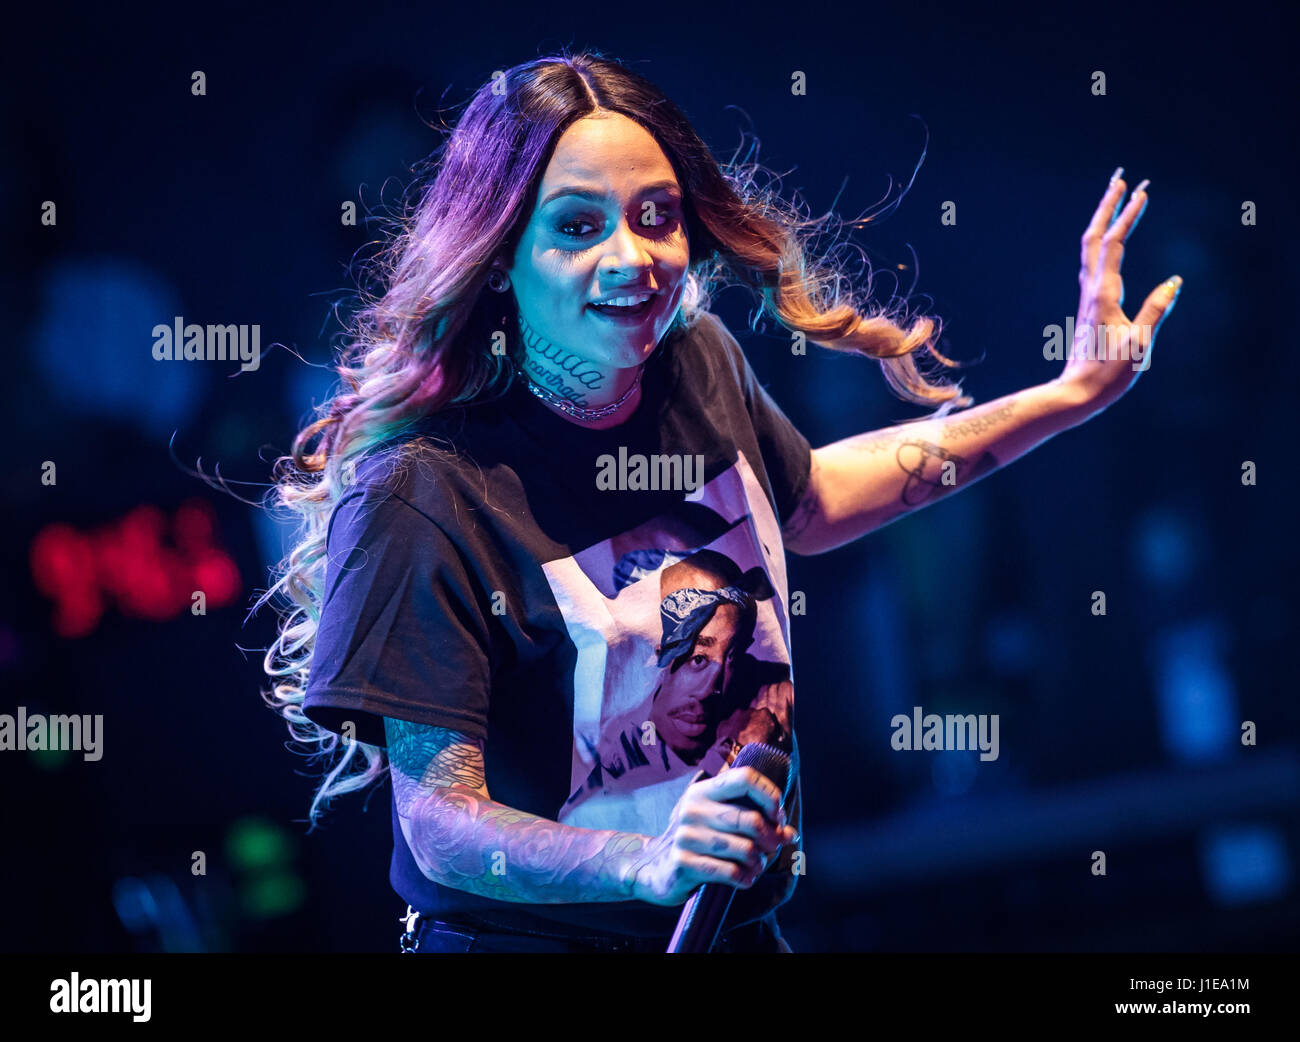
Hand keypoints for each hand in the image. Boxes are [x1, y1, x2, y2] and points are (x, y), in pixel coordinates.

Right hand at [625, 764, 797, 906]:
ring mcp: (686, 835)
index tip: (776, 816)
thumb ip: (752, 820)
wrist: (654, 866)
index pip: (745, 777)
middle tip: (773, 847)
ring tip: (757, 866)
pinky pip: (729, 871)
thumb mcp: (718, 820)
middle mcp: (692, 808)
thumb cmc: (697, 840)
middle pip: (750, 819)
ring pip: (744, 849)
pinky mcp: (683, 862)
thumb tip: (789, 833)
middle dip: (771, 838)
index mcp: (703, 791)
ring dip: (759, 862)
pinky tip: (744, 879)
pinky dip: (745, 878)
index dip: (769, 795)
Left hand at [1056, 168, 1182, 415]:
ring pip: (1090, 249)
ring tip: (1116, 199)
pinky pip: (1093, 265)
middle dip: (1108, 206)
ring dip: (1102, 220)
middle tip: (1122, 179)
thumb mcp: (1139, 343)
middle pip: (1094, 237)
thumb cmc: (1108, 373)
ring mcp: (1087, 298)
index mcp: (1104, 294)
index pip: (1114, 244)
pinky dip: (1102, 243)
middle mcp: (1091, 290)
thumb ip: (1156, 310)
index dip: (1127, 215)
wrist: (1075, 394)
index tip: (1141, 191)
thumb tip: (1175, 282)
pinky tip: (1108, 243)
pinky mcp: (1089, 307)